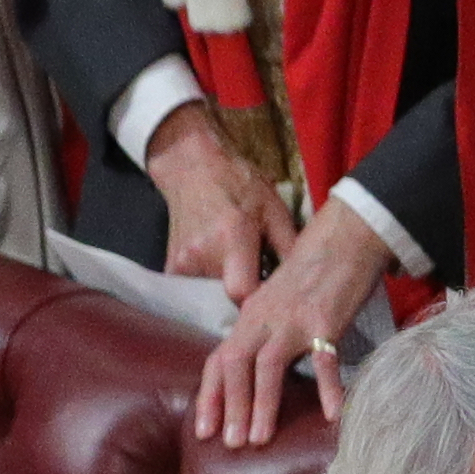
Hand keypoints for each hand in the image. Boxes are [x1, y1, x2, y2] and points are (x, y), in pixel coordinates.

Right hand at [140, 104, 305, 297]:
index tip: (273, 300)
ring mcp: (181, 264)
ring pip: (211, 298)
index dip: (259, 304)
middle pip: (227, 301)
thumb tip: (304, 284)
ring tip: (242, 278)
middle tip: (262, 291)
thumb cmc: (239, 185)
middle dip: (246, 302)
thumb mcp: (275, 211)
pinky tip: (223, 273)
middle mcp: (201, 256)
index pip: (241, 293)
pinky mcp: (170, 268)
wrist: (193, 169)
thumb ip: (289, 248)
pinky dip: (212, 288)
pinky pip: (196, 291)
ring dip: (229, 294)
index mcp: (231, 239)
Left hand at [193, 201, 389, 451]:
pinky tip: (332, 415)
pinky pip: (325, 360)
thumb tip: (252, 372)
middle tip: (230, 445)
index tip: (203, 429)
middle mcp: (262, 319)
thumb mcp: (274, 303)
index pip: (218, 360)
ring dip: (262, 404)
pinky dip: (328, 388)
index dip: (210, 396)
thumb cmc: (309, 275)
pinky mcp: (326, 320)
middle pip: (236, 366)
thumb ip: (261, 333)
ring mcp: (293, 320)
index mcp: (248, 317)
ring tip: (259, 439)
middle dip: (230, 407)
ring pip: (267, 366)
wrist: (342, 238)